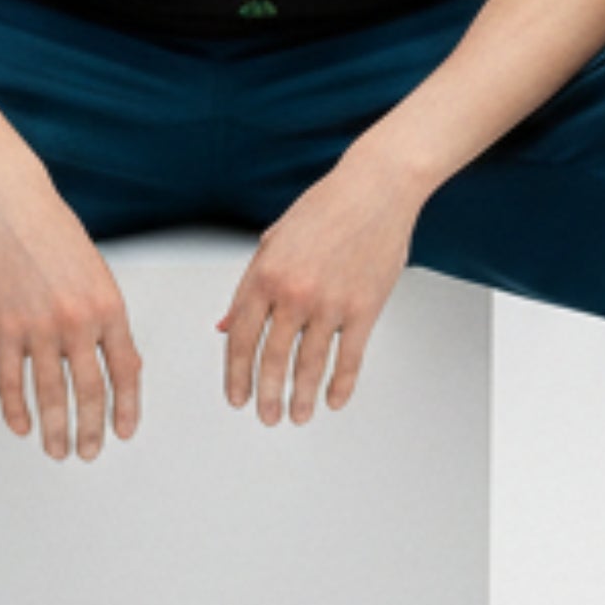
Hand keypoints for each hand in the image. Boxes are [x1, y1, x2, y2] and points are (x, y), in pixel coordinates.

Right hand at [0, 170, 141, 462]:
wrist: (11, 204)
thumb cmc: (53, 231)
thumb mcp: (97, 274)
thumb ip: (107, 318)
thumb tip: (121, 361)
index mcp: (108, 307)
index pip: (125, 371)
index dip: (127, 407)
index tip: (125, 431)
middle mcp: (77, 321)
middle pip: (90, 392)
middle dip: (92, 430)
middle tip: (90, 451)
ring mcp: (39, 327)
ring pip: (52, 394)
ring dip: (55, 430)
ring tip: (56, 450)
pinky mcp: (3, 327)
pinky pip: (11, 380)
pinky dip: (16, 409)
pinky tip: (21, 426)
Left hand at [216, 147, 421, 425]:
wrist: (376, 187)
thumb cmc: (326, 208)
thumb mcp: (274, 241)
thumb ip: (251, 287)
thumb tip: (229, 325)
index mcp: (265, 274)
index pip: (242, 337)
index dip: (236, 373)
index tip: (236, 396)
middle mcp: (293, 292)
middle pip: (272, 358)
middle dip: (265, 394)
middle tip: (266, 416)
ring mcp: (330, 303)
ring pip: (309, 364)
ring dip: (301, 396)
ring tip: (298, 416)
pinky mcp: (364, 308)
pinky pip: (349, 357)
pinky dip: (341, 383)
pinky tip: (334, 400)